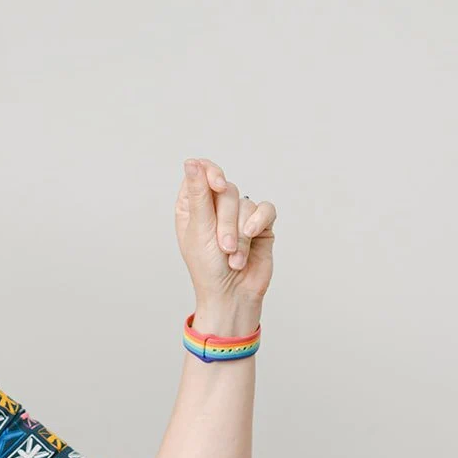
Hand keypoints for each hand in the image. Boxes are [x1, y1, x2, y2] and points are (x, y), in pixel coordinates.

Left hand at [174, 157, 276, 307]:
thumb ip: (199, 194)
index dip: (210, 173)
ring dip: (240, 234)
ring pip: (246, 203)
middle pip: (227, 190)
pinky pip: (266, 209)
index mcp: (192, 206)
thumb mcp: (199, 230)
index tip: (218, 185)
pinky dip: (259, 224)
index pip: (200, 172)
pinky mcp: (260, 224)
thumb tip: (192, 162)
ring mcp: (239, 215)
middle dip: (226, 221)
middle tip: (223, 247)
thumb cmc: (208, 268)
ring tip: (234, 257)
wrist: (232, 295)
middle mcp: (215, 207)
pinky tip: (254, 238)